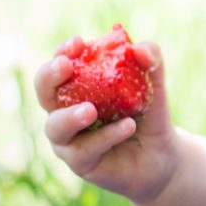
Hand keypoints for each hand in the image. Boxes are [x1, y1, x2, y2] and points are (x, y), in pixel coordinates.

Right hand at [34, 36, 178, 202]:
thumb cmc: (148, 113)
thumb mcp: (154, 82)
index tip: (77, 42)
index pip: (60, 64)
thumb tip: (138, 49)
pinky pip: (86, 149)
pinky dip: (106, 136)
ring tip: (91, 110)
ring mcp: (69, 139)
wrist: (161, 154)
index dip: (62, 51)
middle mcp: (65, 111)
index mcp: (77, 86)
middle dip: (49, 77)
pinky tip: (128, 126)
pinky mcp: (80, 163)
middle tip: (66, 67)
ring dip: (70, 116)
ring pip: (56, 127)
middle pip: (44, 92)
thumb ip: (151, 60)